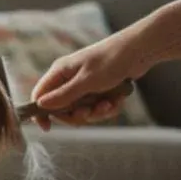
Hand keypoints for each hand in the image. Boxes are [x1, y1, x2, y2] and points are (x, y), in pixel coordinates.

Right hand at [30, 32, 144, 130]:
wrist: (139, 51)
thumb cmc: (111, 61)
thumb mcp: (86, 81)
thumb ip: (64, 95)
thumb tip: (40, 105)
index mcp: (60, 72)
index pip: (40, 95)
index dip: (41, 113)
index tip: (48, 128)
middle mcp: (69, 79)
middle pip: (62, 109)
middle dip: (78, 114)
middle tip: (90, 112)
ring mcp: (84, 85)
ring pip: (82, 111)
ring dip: (96, 112)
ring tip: (109, 104)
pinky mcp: (99, 90)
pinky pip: (97, 108)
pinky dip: (107, 107)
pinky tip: (117, 100)